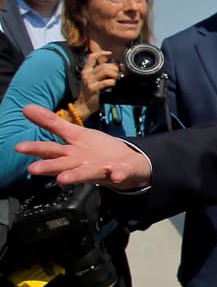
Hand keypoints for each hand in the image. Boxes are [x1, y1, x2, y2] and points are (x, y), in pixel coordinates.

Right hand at [14, 105, 152, 188]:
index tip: (19, 147)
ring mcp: (101, 169)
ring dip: (76, 175)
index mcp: (70, 153)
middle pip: (64, 165)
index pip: (50, 150)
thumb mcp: (75, 134)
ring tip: (63, 179)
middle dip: (49, 167)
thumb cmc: (96, 151)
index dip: (35, 148)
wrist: (126, 165)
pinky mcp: (121, 172)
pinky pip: (120, 174)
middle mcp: (82, 164)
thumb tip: (26, 107)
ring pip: (87, 173)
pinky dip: (118, 175)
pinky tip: (116, 175)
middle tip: (33, 169)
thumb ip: (52, 123)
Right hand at [76, 41, 119, 116]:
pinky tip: (114, 84)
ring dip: (114, 74)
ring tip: (117, 78)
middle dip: (114, 67)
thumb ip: (100, 73)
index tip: (110, 53)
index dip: (101, 53)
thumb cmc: (91, 93)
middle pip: (103, 65)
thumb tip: (115, 67)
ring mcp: (89, 81)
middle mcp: (87, 74)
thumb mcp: (92, 80)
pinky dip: (113, 82)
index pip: (91, 57)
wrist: (84, 105)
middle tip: (119, 71)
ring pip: (105, 71)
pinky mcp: (93, 88)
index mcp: (86, 71)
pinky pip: (106, 82)